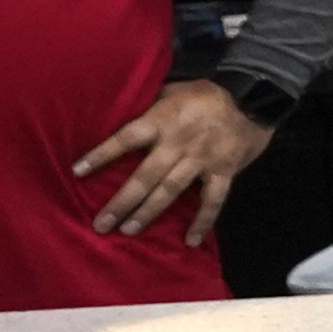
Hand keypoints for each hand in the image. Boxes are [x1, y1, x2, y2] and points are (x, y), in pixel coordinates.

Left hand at [77, 79, 273, 242]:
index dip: (102, 154)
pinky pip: (212, 200)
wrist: (254, 95)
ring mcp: (202, 159)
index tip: (78, 172)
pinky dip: (203, 221)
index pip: (125, 139)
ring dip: (149, 212)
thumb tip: (119, 112)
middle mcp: (178, 143)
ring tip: (129, 231)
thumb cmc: (206, 93)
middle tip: (102, 223)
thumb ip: (150, 106)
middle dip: (122, 201)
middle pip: (145, 176)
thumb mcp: (173, 91)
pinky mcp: (223, 171)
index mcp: (162, 120)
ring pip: (171, 190)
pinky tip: (191, 241)